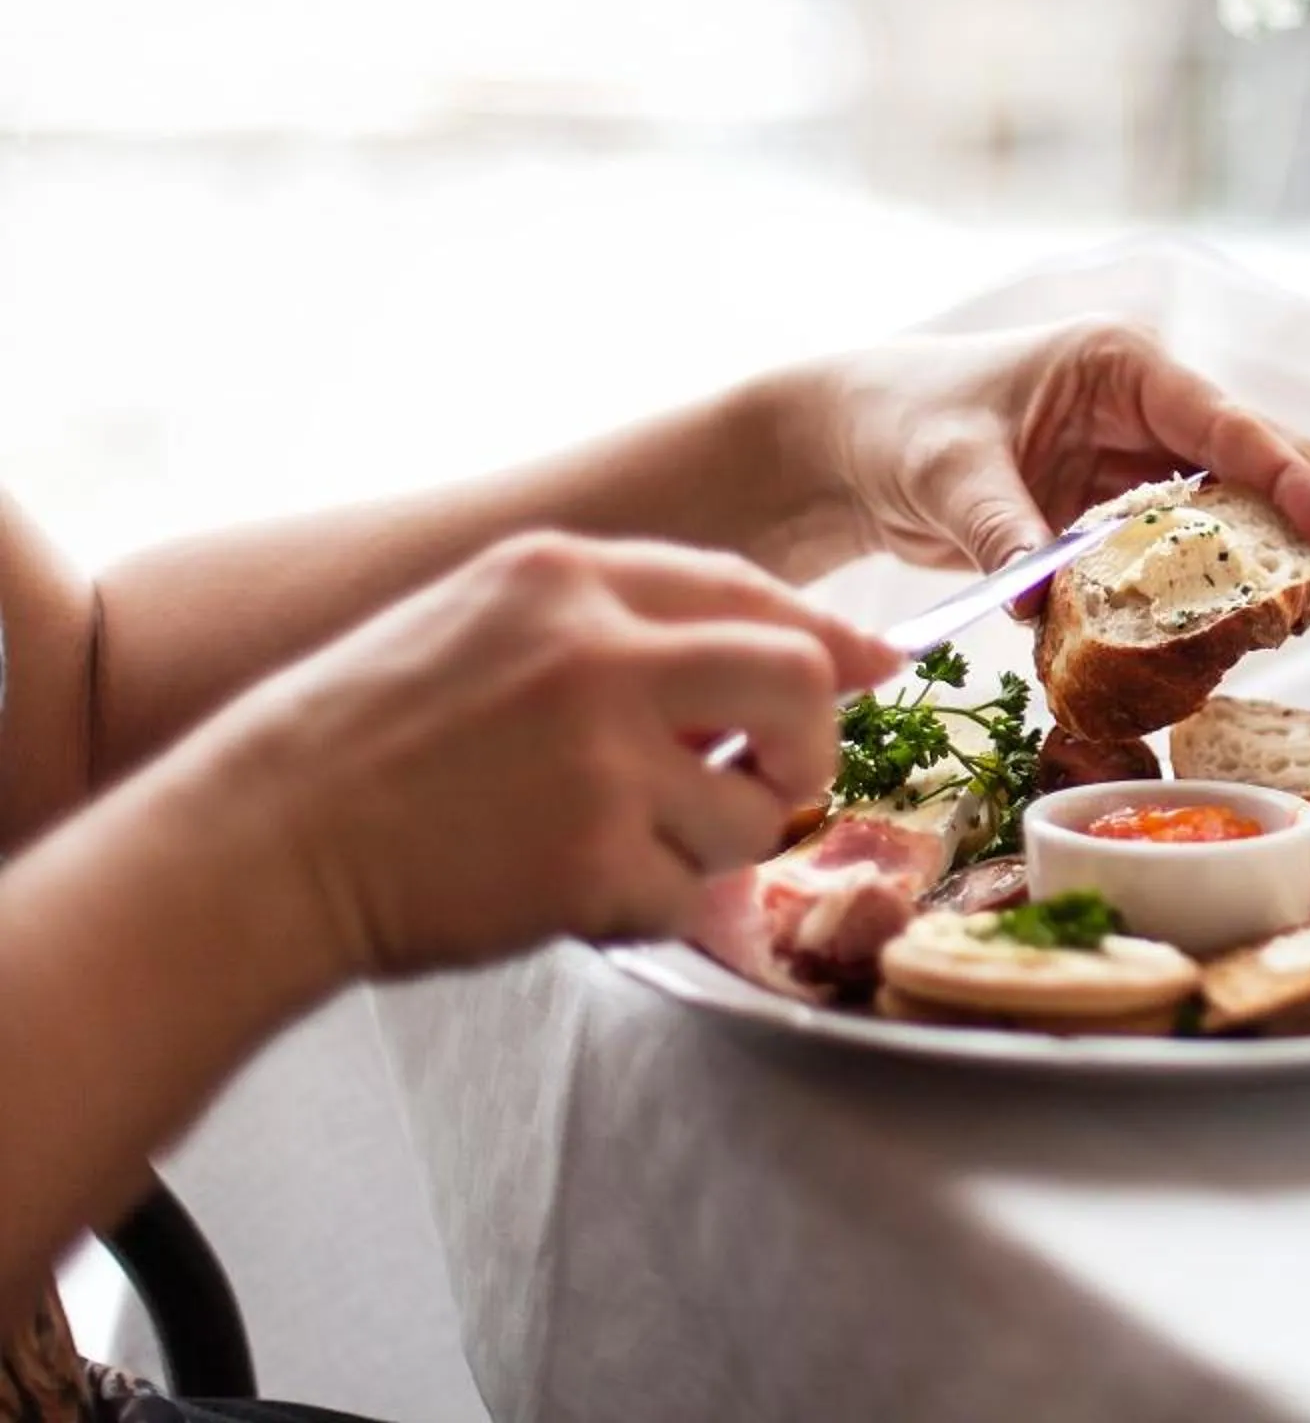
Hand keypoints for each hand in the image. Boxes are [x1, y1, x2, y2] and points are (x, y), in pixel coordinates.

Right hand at [182, 533, 900, 977]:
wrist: (260, 844)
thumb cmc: (368, 740)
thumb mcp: (485, 625)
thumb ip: (623, 625)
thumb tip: (787, 646)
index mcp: (564, 576)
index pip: (748, 589)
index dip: (826, 637)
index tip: (873, 669)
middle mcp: (596, 652)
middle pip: (799, 678)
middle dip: (809, 744)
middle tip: (772, 781)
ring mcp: (599, 757)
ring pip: (754, 810)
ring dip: (712, 846)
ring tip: (616, 844)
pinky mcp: (591, 859)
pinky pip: (687, 895)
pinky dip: (649, 908)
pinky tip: (571, 890)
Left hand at [796, 320, 1309, 603]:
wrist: (853, 445)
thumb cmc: (900, 427)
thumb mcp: (950, 475)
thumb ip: (1005, 533)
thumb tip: (1041, 604)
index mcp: (1120, 367)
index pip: (1228, 424)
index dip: (1291, 481)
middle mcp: (1144, 405)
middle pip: (1255, 461)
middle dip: (1293, 529)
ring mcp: (1135, 456)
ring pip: (1231, 507)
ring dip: (1258, 563)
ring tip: (1282, 629)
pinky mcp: (1117, 506)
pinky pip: (1182, 546)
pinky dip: (1202, 585)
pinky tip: (1217, 634)